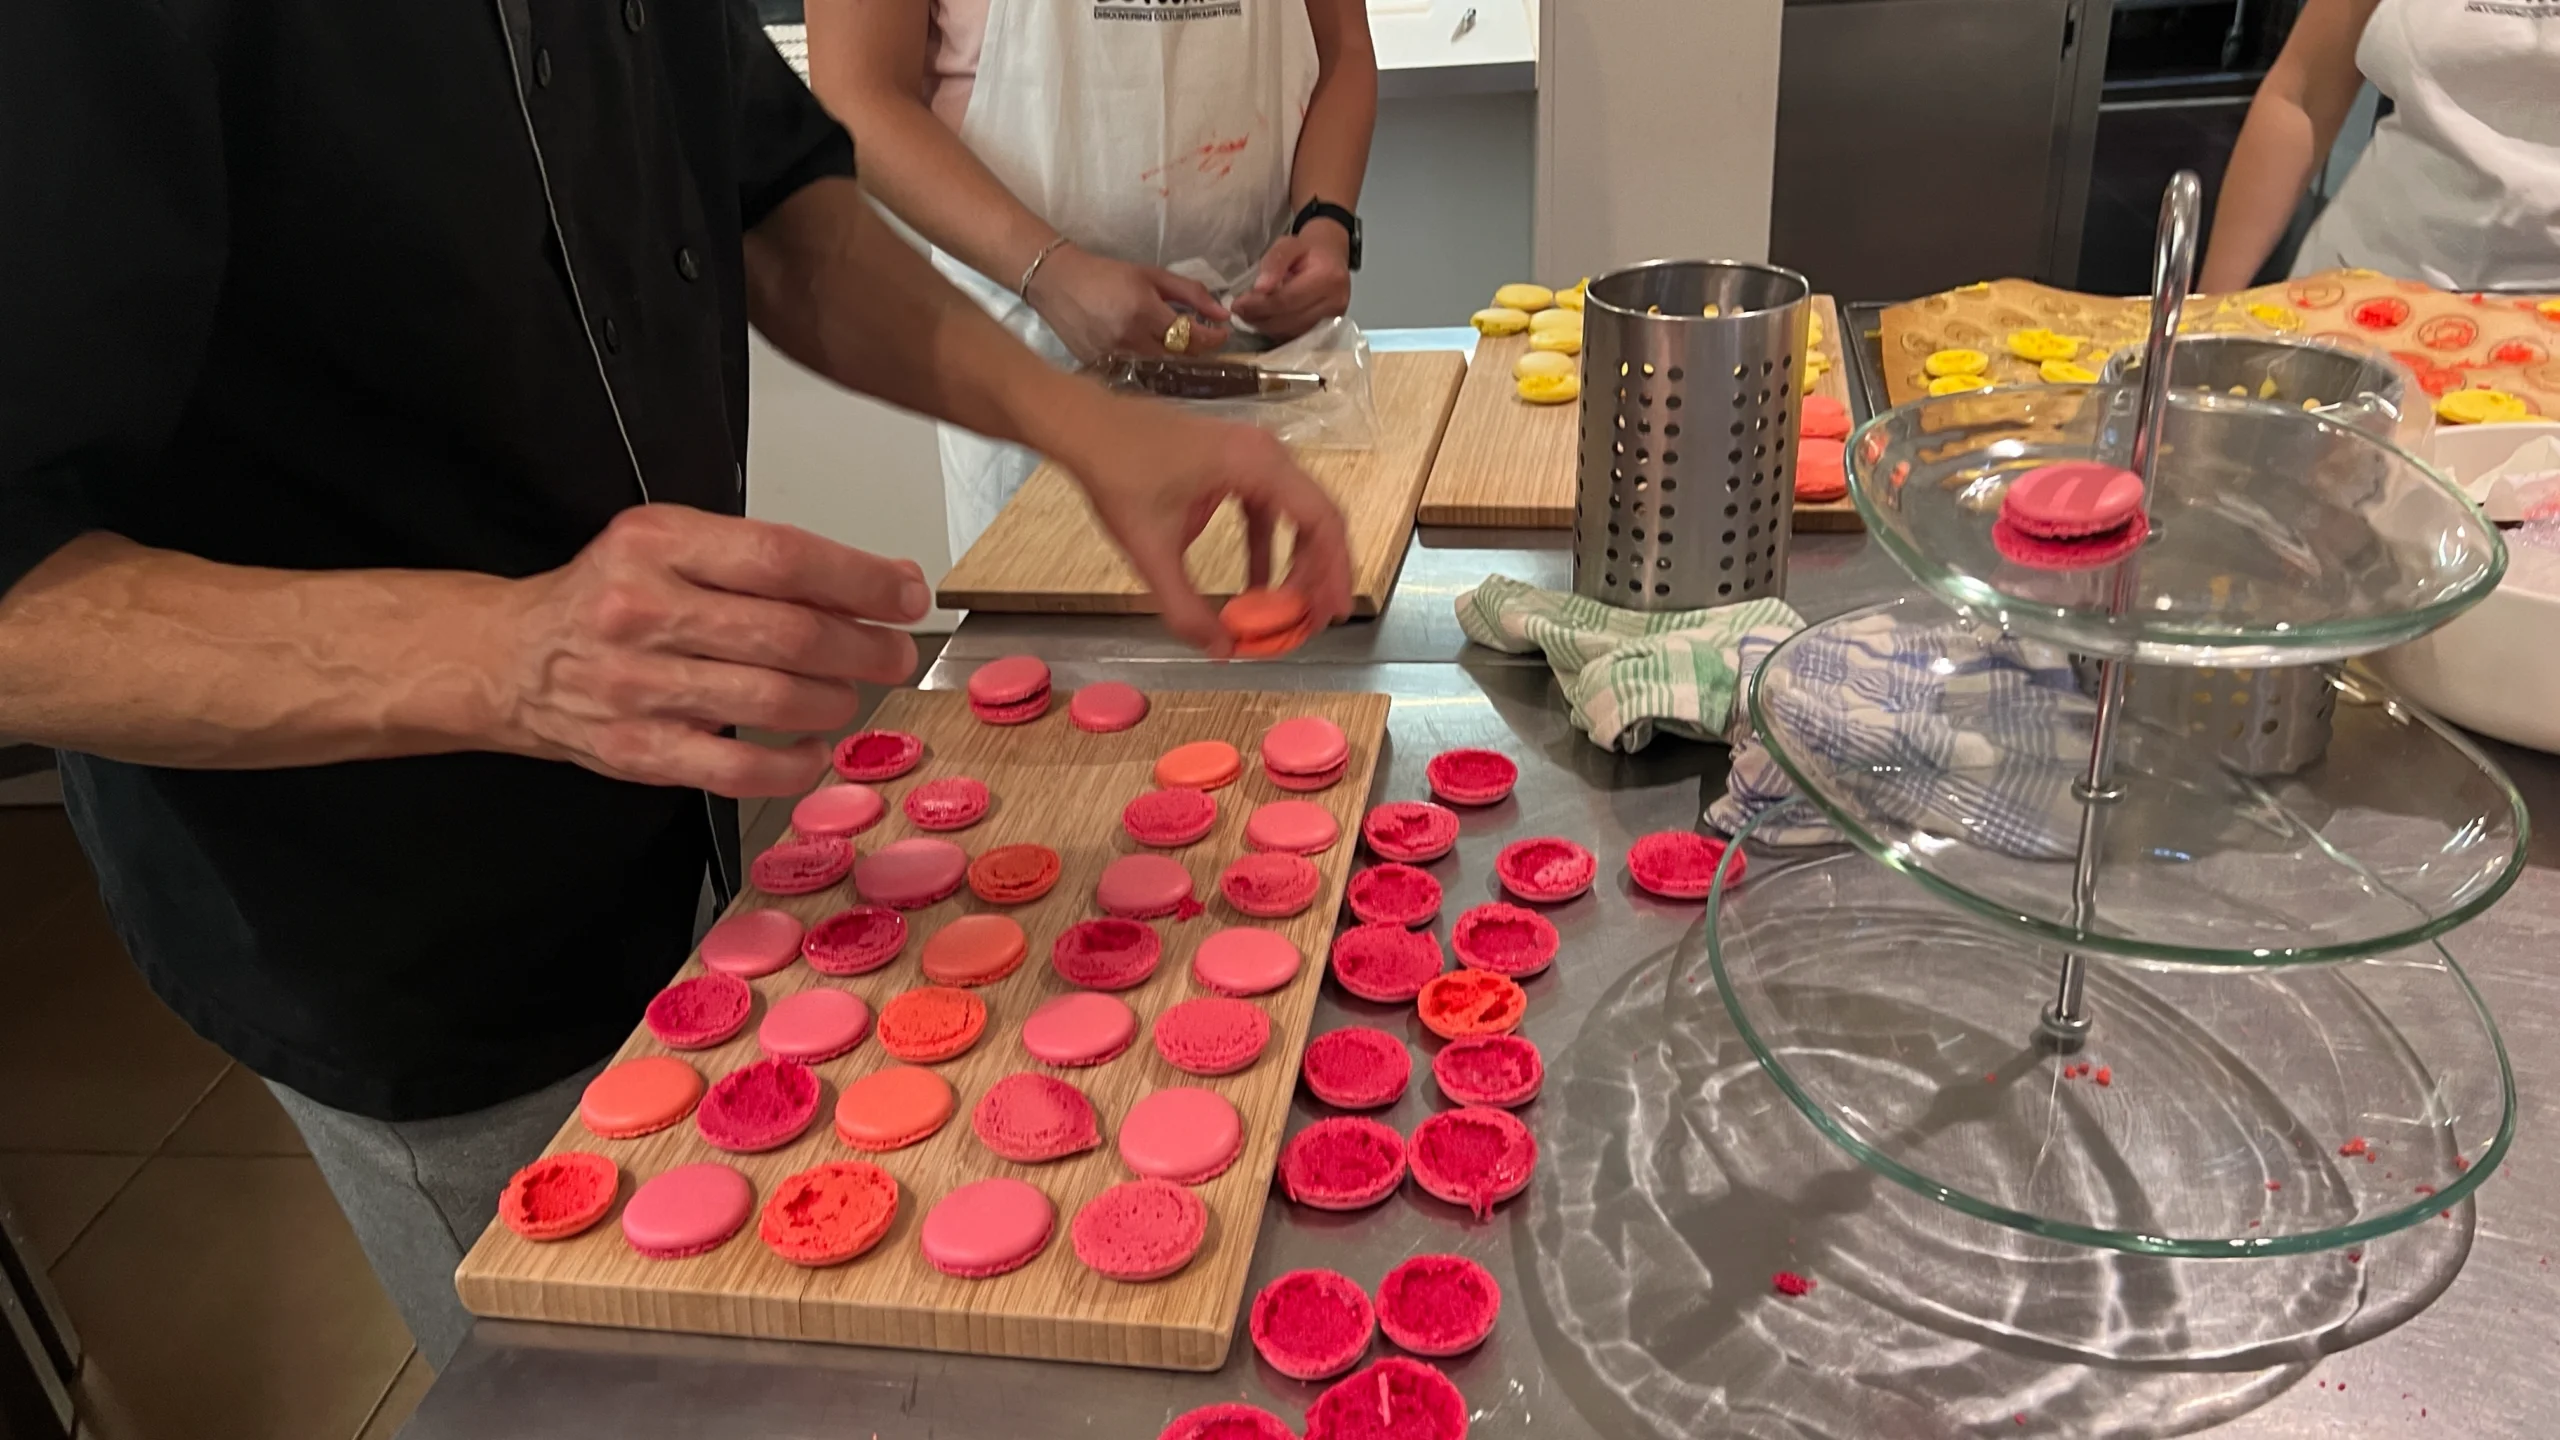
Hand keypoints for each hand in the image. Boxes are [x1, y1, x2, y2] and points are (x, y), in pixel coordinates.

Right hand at [493, 505, 926, 795]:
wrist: (512, 658)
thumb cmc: (605, 597)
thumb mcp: (671, 546)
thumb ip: (759, 563)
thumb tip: (869, 588)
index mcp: (659, 544)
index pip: (783, 558)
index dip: (860, 579)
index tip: (905, 593)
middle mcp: (644, 611)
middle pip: (790, 634)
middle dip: (865, 648)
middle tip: (894, 653)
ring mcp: (638, 687)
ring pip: (774, 701)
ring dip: (834, 701)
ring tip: (848, 693)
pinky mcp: (639, 750)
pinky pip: (739, 770)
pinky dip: (793, 764)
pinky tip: (810, 749)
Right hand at [1027, 244, 1232, 362]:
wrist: (1058, 283)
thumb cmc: (1108, 274)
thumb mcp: (1152, 275)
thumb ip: (1191, 293)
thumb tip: (1223, 313)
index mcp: (1144, 311)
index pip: (1190, 336)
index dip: (1213, 338)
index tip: (1223, 334)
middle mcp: (1129, 339)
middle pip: (1178, 358)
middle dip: (1197, 351)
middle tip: (1204, 341)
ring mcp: (1113, 357)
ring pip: (1159, 371)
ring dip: (1176, 362)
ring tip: (1180, 349)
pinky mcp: (1100, 368)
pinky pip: (1136, 376)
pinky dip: (1151, 368)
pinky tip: (1154, 357)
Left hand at [1059, 396, 1353, 653]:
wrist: (1086, 427)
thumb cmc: (1117, 472)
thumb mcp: (1151, 551)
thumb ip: (1186, 607)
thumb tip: (1221, 649)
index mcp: (1257, 464)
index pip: (1322, 521)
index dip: (1335, 571)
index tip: (1334, 612)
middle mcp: (1266, 453)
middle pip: (1317, 519)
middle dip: (1318, 575)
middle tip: (1313, 620)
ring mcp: (1253, 453)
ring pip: (1297, 515)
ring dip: (1297, 562)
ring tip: (1292, 608)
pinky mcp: (1235, 462)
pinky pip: (1269, 508)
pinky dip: (1269, 546)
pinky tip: (1258, 584)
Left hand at [1230, 225, 1352, 339]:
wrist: (1332, 256)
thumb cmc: (1307, 249)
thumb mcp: (1288, 245)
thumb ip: (1274, 263)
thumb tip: (1260, 288)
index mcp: (1327, 278)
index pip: (1287, 300)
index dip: (1259, 305)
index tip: (1237, 304)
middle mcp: (1335, 301)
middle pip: (1289, 319)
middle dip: (1259, 318)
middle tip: (1240, 311)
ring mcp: (1334, 317)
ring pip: (1292, 331)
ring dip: (1267, 326)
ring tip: (1250, 315)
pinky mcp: (1329, 327)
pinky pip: (1298, 335)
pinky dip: (1278, 330)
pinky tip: (1267, 320)